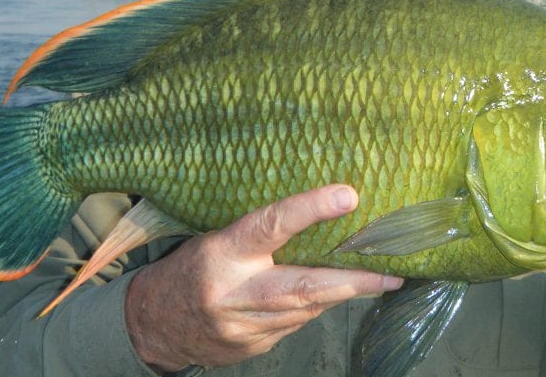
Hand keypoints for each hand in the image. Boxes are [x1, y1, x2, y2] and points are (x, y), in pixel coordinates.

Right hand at [124, 184, 403, 372]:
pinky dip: (314, 308)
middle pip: (303, 286)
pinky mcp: (252, 348)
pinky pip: (295, 325)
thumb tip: (322, 214)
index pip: (271, 224)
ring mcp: (243, 327)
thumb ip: (262, 232)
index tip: (349, 196)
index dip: (310, 208)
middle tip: (392, 272)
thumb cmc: (193, 266)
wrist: (154, 324)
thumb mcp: (218, 236)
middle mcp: (234, 292)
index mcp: (223, 251)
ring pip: (306, 310)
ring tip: (379, 279)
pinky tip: (329, 295)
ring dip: (342, 294)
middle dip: (352, 281)